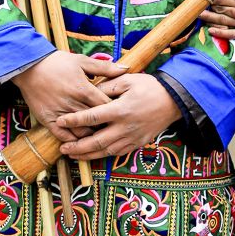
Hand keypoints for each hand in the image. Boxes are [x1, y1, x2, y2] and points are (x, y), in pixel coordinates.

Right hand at [13, 50, 124, 140]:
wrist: (29, 67)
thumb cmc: (57, 63)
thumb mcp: (82, 61)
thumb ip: (105, 67)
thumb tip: (125, 69)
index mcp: (84, 90)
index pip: (107, 106)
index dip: (116, 110)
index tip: (122, 113)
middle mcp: (74, 104)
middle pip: (97, 122)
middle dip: (107, 125)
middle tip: (115, 128)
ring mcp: (61, 114)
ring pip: (82, 132)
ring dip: (92, 136)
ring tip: (100, 136)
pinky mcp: (48, 120)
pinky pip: (63, 136)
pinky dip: (73, 141)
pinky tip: (80, 142)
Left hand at [56, 74, 180, 159]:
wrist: (174, 101)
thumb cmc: (150, 87)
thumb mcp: (128, 80)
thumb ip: (107, 86)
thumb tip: (89, 91)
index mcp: (120, 109)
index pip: (92, 117)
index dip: (74, 120)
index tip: (60, 121)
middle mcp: (125, 127)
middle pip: (96, 141)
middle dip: (77, 146)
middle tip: (62, 148)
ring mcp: (132, 138)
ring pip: (106, 151)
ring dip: (87, 155)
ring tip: (73, 155)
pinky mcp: (138, 144)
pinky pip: (117, 153)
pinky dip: (103, 155)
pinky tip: (92, 155)